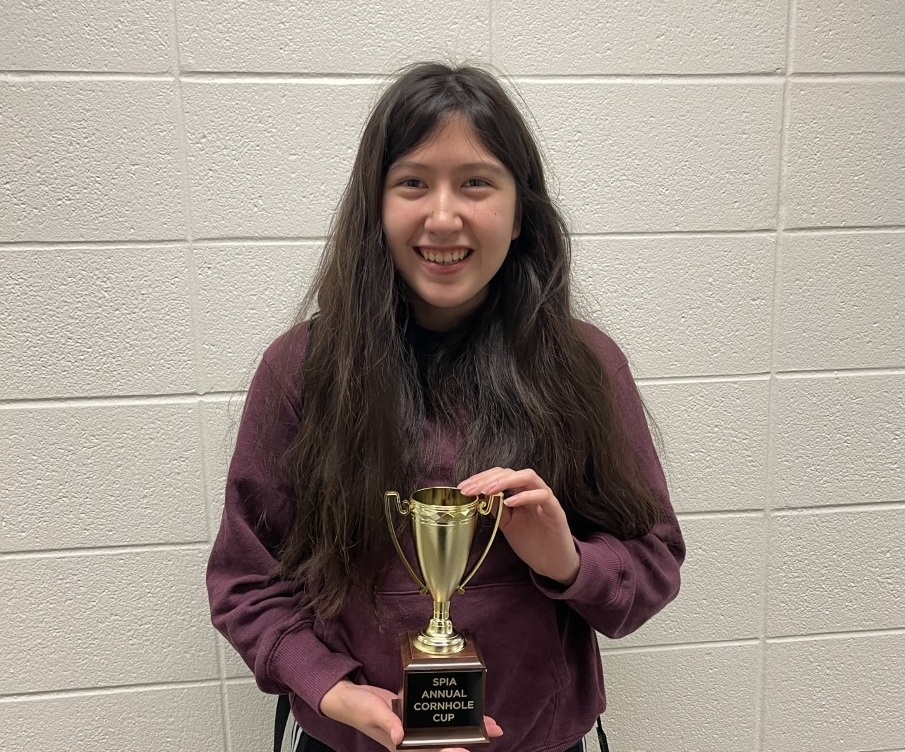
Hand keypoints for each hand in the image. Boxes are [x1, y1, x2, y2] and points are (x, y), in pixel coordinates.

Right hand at [320, 679, 501, 750]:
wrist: (348, 697)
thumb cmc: (358, 708)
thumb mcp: (372, 712)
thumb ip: (387, 723)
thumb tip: (401, 736)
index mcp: (402, 743)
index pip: (430, 751)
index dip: (449, 751)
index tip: (466, 749)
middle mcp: (411, 737)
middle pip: (444, 742)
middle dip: (468, 737)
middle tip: (493, 731)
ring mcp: (412, 726)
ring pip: (443, 730)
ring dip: (464, 726)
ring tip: (488, 722)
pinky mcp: (412, 714)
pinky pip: (435, 718)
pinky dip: (449, 715)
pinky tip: (462, 709)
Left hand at [459, 467, 578, 585]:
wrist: (552, 563)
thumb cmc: (532, 542)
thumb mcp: (507, 524)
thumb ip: (496, 508)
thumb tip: (478, 495)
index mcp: (519, 493)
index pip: (499, 476)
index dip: (480, 478)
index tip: (462, 488)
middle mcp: (532, 490)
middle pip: (510, 472)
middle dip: (487, 478)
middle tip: (470, 489)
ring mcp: (545, 498)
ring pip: (528, 476)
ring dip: (505, 481)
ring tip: (487, 490)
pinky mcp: (555, 510)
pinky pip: (542, 495)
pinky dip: (525, 496)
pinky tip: (509, 502)